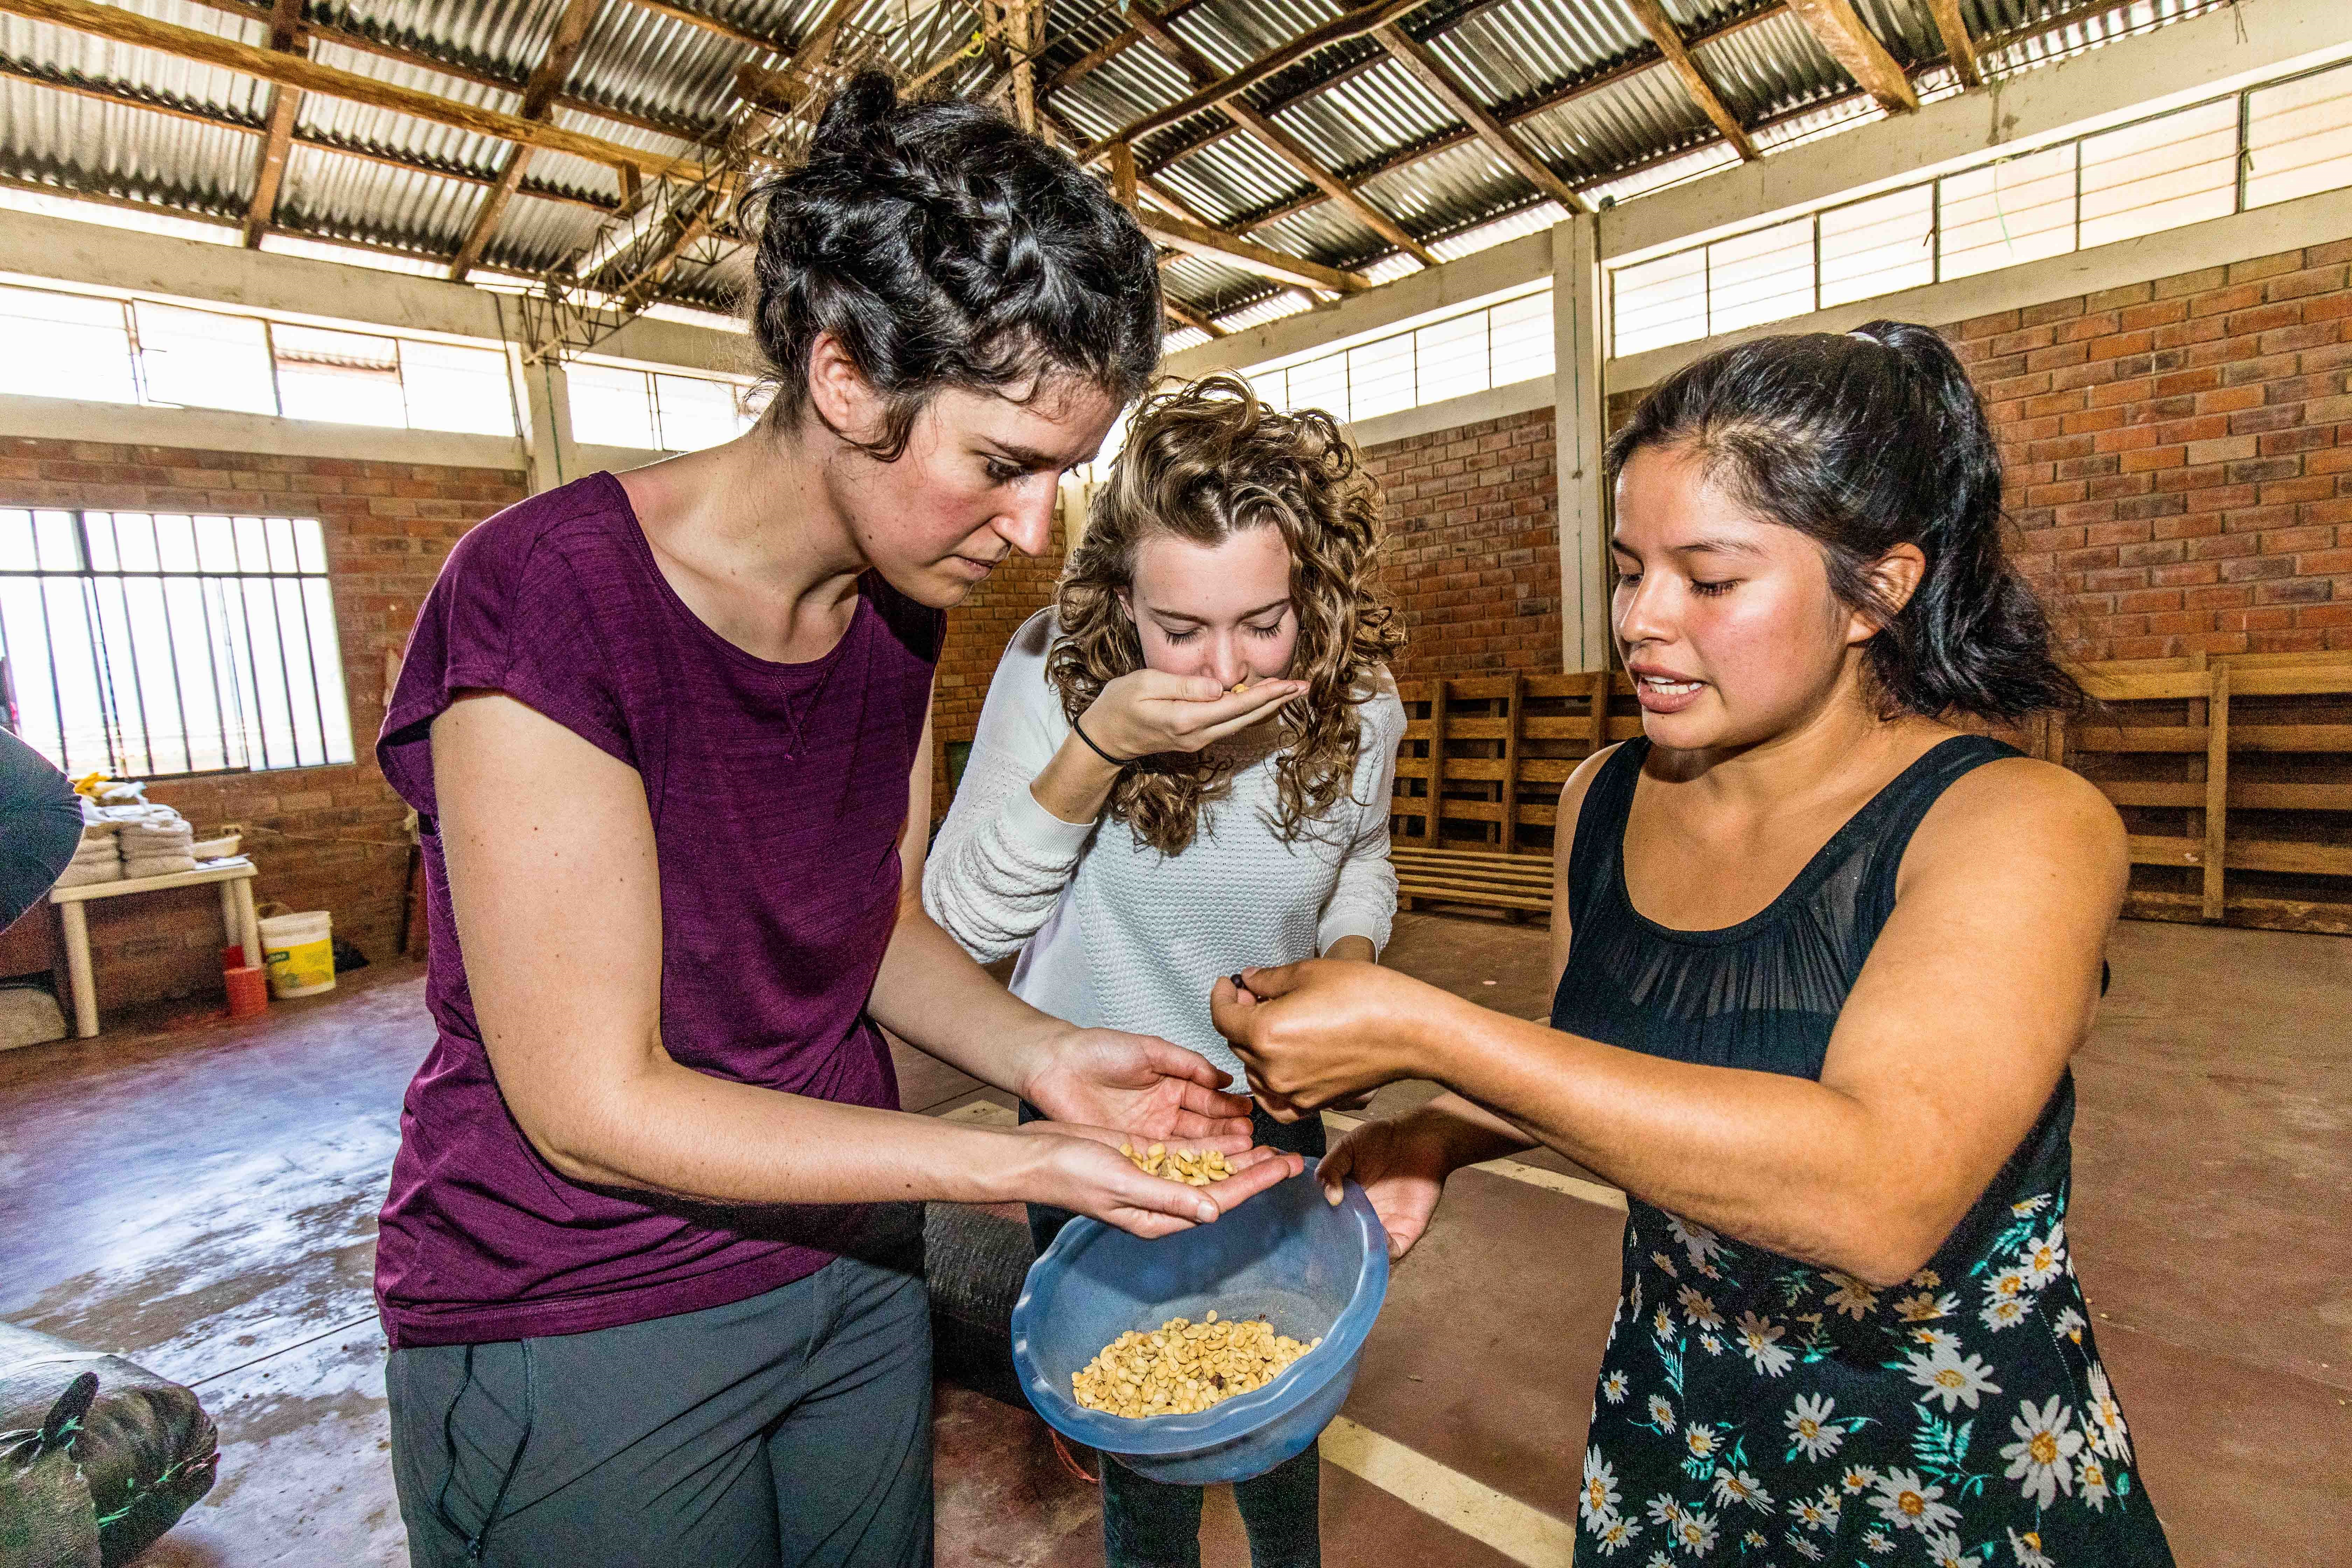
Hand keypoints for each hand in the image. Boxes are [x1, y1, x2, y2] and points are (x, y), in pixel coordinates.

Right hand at [1015, 1121, 1305, 1238]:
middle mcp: (1163, 1200)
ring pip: (1209, 1167)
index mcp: (1160, 1216)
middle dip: (1258, 1171)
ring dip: (1240, 1157)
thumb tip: (1212, 1210)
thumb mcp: (1122, 1183)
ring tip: (1273, 1145)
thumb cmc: (1070, 1173)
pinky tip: (1234, 1136)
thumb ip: (1168, 1197)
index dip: (1256, 1182)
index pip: (1220, 1198)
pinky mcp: (1146, 1156)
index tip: (1285, 1167)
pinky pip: (1188, 1152)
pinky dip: (1213, 1145)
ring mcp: (1156, 1178)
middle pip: (1222, 1185)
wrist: (1035, 1155)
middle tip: (1293, 1157)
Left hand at [1023, 1026, 1253, 1143]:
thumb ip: (1186, 1063)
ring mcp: (1149, 1132)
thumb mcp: (1149, 1049)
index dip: (1229, 1108)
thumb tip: (1223, 1079)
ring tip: (1242, 1156)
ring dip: (1215, 1152)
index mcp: (1172, 1084)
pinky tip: (1207, 1170)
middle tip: (1254, 1142)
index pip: (1208, 1100)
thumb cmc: (1099, 1050)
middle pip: (1204, 1127)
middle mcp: (1165, 1111)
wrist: (1056, 1067)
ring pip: (1189, 1147)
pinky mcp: (1131, 1149)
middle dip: (1230, 1135)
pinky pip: (1164, 1160)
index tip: (1250, 1115)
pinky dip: (1186, 1165)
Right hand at [1081, 669, 1306, 760]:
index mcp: (1186, 719)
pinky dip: (1249, 711)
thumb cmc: (1120, 703)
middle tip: (1304, 686)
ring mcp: (1197, 740)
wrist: (1104, 738)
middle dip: (1277, 701)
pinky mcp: (1194, 739)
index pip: (1236, 705)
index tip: (1291, 684)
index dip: (1267, 694)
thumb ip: (1184, 686)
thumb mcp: (1146, 684)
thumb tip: (1220, 687)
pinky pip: (1229, 724)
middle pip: (1246, 717)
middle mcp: (1197, 734)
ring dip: (1266, 707)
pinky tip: (1261, 701)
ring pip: (1241, 723)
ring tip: (1290, 691)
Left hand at [1209, 961, 1445, 1120]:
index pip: (1222, 1016)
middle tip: (1254, 996)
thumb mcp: (1309, 973)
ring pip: (1255, 1071)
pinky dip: (1271, 1084)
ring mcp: (1293, 1092)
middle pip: (1237, 1043)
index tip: (1229, 984)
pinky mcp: (1314, 1105)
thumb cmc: (1366, 995)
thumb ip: (1269, 980)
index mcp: (1264, 1034)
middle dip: (1241, 1017)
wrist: (1411, 1032)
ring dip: (1255, 1048)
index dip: (1222, 995)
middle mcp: (1272, 1069)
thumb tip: (1248, 981)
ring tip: (1273, 1024)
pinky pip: (1278, 1101)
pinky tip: (1279, 1065)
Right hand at [1316, 1112, 1458, 1260]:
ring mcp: (1383, 1226)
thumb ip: (1330, 1170)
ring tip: (1347, 1248)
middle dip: (1334, 1252)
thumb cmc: (1381, 1140)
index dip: (1316, 1234)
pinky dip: (1382, 1251)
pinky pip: (1392, 1250)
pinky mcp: (1406, 1230)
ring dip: (1357, 1254)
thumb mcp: (1346, 1149)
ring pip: (1367, 1253)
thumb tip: (1330, 1198)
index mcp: (1344, 1203)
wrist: (1419, 1136)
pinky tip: (1374, 1239)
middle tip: (1321, 1255)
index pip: (1327, 1226)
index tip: (1304, 1238)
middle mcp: (1362, 1218)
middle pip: (1345, 1245)